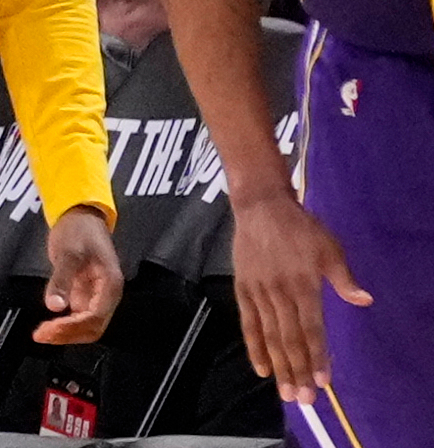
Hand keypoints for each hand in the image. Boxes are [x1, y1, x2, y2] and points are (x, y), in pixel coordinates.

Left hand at [34, 205, 123, 344]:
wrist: (80, 216)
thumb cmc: (78, 231)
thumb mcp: (68, 252)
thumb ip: (61, 280)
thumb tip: (55, 306)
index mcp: (110, 285)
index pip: (95, 317)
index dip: (72, 328)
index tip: (49, 330)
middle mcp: (107, 295)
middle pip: (93, 327)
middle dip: (68, 334)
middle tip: (42, 335)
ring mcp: (97, 295)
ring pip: (86, 325)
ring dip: (66, 332)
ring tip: (42, 333)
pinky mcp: (86, 293)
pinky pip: (79, 316)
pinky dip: (65, 323)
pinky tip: (49, 324)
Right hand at [232, 192, 371, 403]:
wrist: (259, 206)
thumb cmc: (300, 228)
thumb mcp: (329, 247)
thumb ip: (343, 277)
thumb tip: (364, 300)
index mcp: (303, 284)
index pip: (312, 328)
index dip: (317, 356)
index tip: (322, 381)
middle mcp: (279, 293)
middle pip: (289, 338)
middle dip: (297, 371)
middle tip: (304, 400)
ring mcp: (258, 292)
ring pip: (269, 336)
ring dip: (279, 366)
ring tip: (286, 393)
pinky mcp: (243, 289)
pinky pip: (248, 323)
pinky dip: (254, 347)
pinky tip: (262, 369)